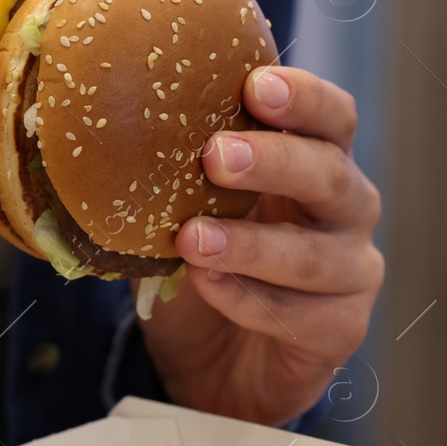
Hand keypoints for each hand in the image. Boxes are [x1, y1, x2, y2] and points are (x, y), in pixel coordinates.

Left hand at [139, 65, 382, 424]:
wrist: (215, 360)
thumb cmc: (202, 263)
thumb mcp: (180, 208)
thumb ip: (168, 172)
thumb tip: (95, 128)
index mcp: (315, 161)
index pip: (331, 118)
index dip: (304, 98)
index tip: (256, 85)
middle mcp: (345, 209)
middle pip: (330, 175)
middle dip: (274, 161)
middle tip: (216, 156)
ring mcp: (351, 271)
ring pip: (315, 254)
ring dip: (250, 243)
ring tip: (192, 239)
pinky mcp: (339, 328)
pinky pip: (300, 314)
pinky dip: (247, 299)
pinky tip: (206, 285)